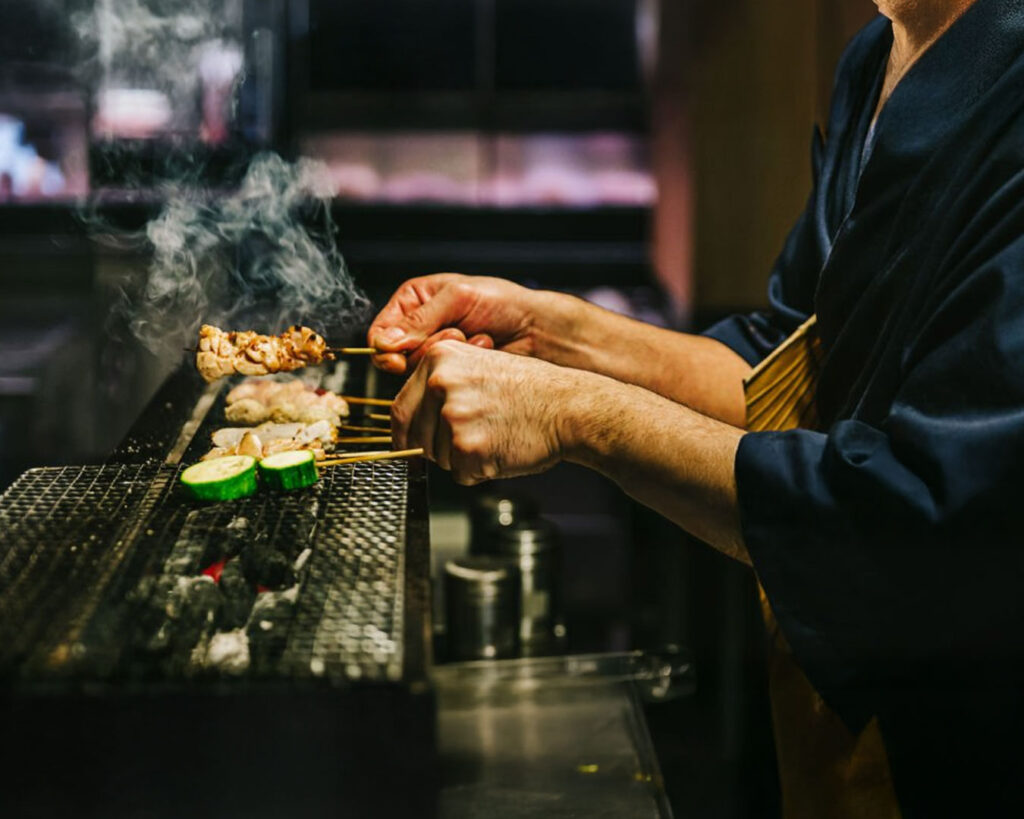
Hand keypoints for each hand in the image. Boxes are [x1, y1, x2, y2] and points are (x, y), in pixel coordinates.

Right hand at [368, 274, 542, 374]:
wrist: (537, 329)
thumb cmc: (502, 303)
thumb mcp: (458, 297)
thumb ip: (420, 320)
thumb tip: (385, 343)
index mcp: (413, 301)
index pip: (379, 332)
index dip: (385, 348)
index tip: (397, 358)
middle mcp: (419, 329)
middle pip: (395, 357)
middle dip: (427, 349)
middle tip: (457, 334)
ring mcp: (435, 354)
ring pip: (417, 371)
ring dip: (448, 355)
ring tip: (476, 338)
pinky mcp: (451, 374)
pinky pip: (440, 380)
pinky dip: (461, 366)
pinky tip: (483, 350)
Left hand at [391, 340, 580, 484]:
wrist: (568, 407)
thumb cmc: (532, 391)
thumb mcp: (478, 366)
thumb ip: (441, 386)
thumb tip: (411, 419)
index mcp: (439, 359)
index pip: (400, 410)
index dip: (407, 434)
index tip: (410, 445)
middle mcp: (441, 383)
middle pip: (415, 438)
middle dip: (436, 448)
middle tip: (472, 438)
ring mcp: (453, 416)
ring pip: (438, 458)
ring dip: (461, 459)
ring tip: (494, 436)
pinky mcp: (468, 447)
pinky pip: (460, 474)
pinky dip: (479, 471)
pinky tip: (501, 449)